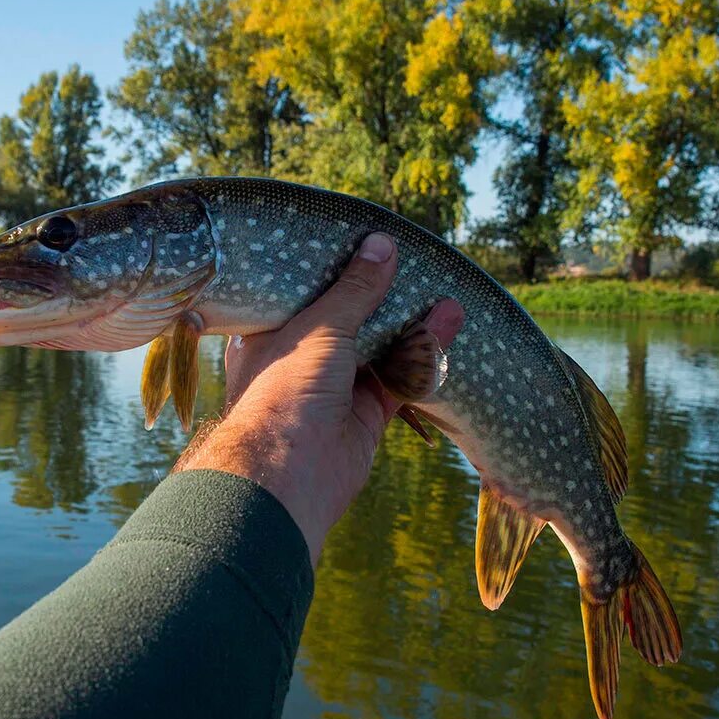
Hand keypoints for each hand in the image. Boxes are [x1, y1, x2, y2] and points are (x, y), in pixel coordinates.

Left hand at [175, 233, 464, 564]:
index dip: (333, 274)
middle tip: (409, 264)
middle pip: (347, 322)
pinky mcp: (366, 415)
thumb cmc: (284, 389)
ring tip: (440, 287)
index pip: (304, 297)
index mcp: (271, 335)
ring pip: (379, 350)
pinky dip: (424, 352)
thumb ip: (354, 290)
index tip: (361, 247)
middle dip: (379, 298)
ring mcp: (335, 389)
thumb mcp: (320, 326)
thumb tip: (381, 246)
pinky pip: (400, 377)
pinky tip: (448, 320)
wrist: (290, 473)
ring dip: (410, 323)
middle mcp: (301, 360)